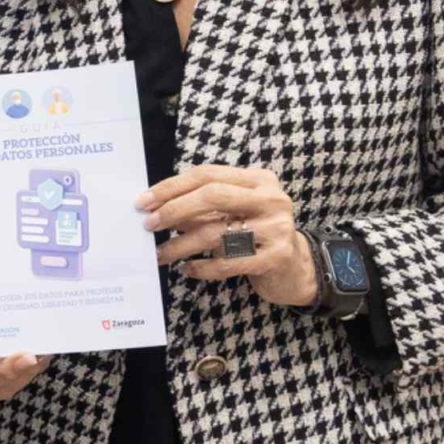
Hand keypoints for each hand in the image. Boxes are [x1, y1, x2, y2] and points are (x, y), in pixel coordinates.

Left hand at [139, 165, 318, 308]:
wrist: (298, 268)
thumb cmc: (256, 235)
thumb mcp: (236, 211)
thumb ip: (204, 205)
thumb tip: (157, 206)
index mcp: (258, 179)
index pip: (207, 174)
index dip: (172, 186)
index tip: (145, 200)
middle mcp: (271, 198)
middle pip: (212, 196)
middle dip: (174, 209)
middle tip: (149, 224)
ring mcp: (276, 227)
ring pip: (216, 233)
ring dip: (180, 245)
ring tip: (160, 254)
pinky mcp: (276, 257)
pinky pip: (227, 262)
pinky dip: (201, 267)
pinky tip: (187, 269)